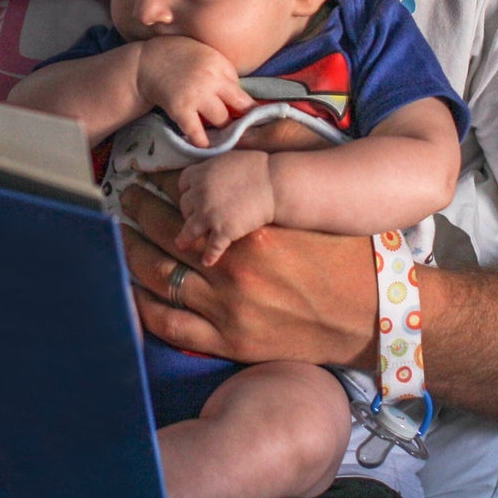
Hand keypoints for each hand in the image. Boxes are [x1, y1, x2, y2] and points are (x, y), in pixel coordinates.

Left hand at [118, 186, 375, 369]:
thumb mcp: (310, 210)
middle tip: (127, 197)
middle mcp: (234, 270)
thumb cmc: (349, 255)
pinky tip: (131, 286)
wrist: (376, 316)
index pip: (188, 198)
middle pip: (164, 233)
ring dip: (132, 250)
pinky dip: (143, 304)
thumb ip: (271, 186)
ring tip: (121, 234)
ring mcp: (229, 311)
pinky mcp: (230, 344)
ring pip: (159, 275)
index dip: (163, 183)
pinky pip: (170, 325)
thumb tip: (234, 153)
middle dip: (140, 210)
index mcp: (253, 230)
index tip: (150, 174)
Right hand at [131, 37, 254, 147]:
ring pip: (222, 119)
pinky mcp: (180, 108)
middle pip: (238, 105)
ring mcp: (196, 95)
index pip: (241, 90)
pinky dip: (202, 140)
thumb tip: (242, 98)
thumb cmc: (178, 57)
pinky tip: (205, 144)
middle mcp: (211, 79)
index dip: (246, 105)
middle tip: (237, 126)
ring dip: (221, 126)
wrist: (146, 62)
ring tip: (219, 131)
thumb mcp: (206, 54)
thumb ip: (223, 72)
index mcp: (219, 64)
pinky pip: (196, 130)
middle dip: (239, 117)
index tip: (249, 116)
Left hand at [174, 149, 275, 265]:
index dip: (187, 191)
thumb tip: (208, 174)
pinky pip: (212, 247)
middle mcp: (200, 194)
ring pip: (190, 230)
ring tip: (181, 244)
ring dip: (185, 238)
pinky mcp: (223, 231)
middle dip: (190, 212)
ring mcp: (210, 214)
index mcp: (201, 174)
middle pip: (185, 206)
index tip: (191, 197)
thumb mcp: (227, 159)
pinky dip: (210, 255)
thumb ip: (212, 168)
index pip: (183, 184)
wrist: (274, 183)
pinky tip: (208, 261)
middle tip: (197, 216)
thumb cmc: (257, 168)